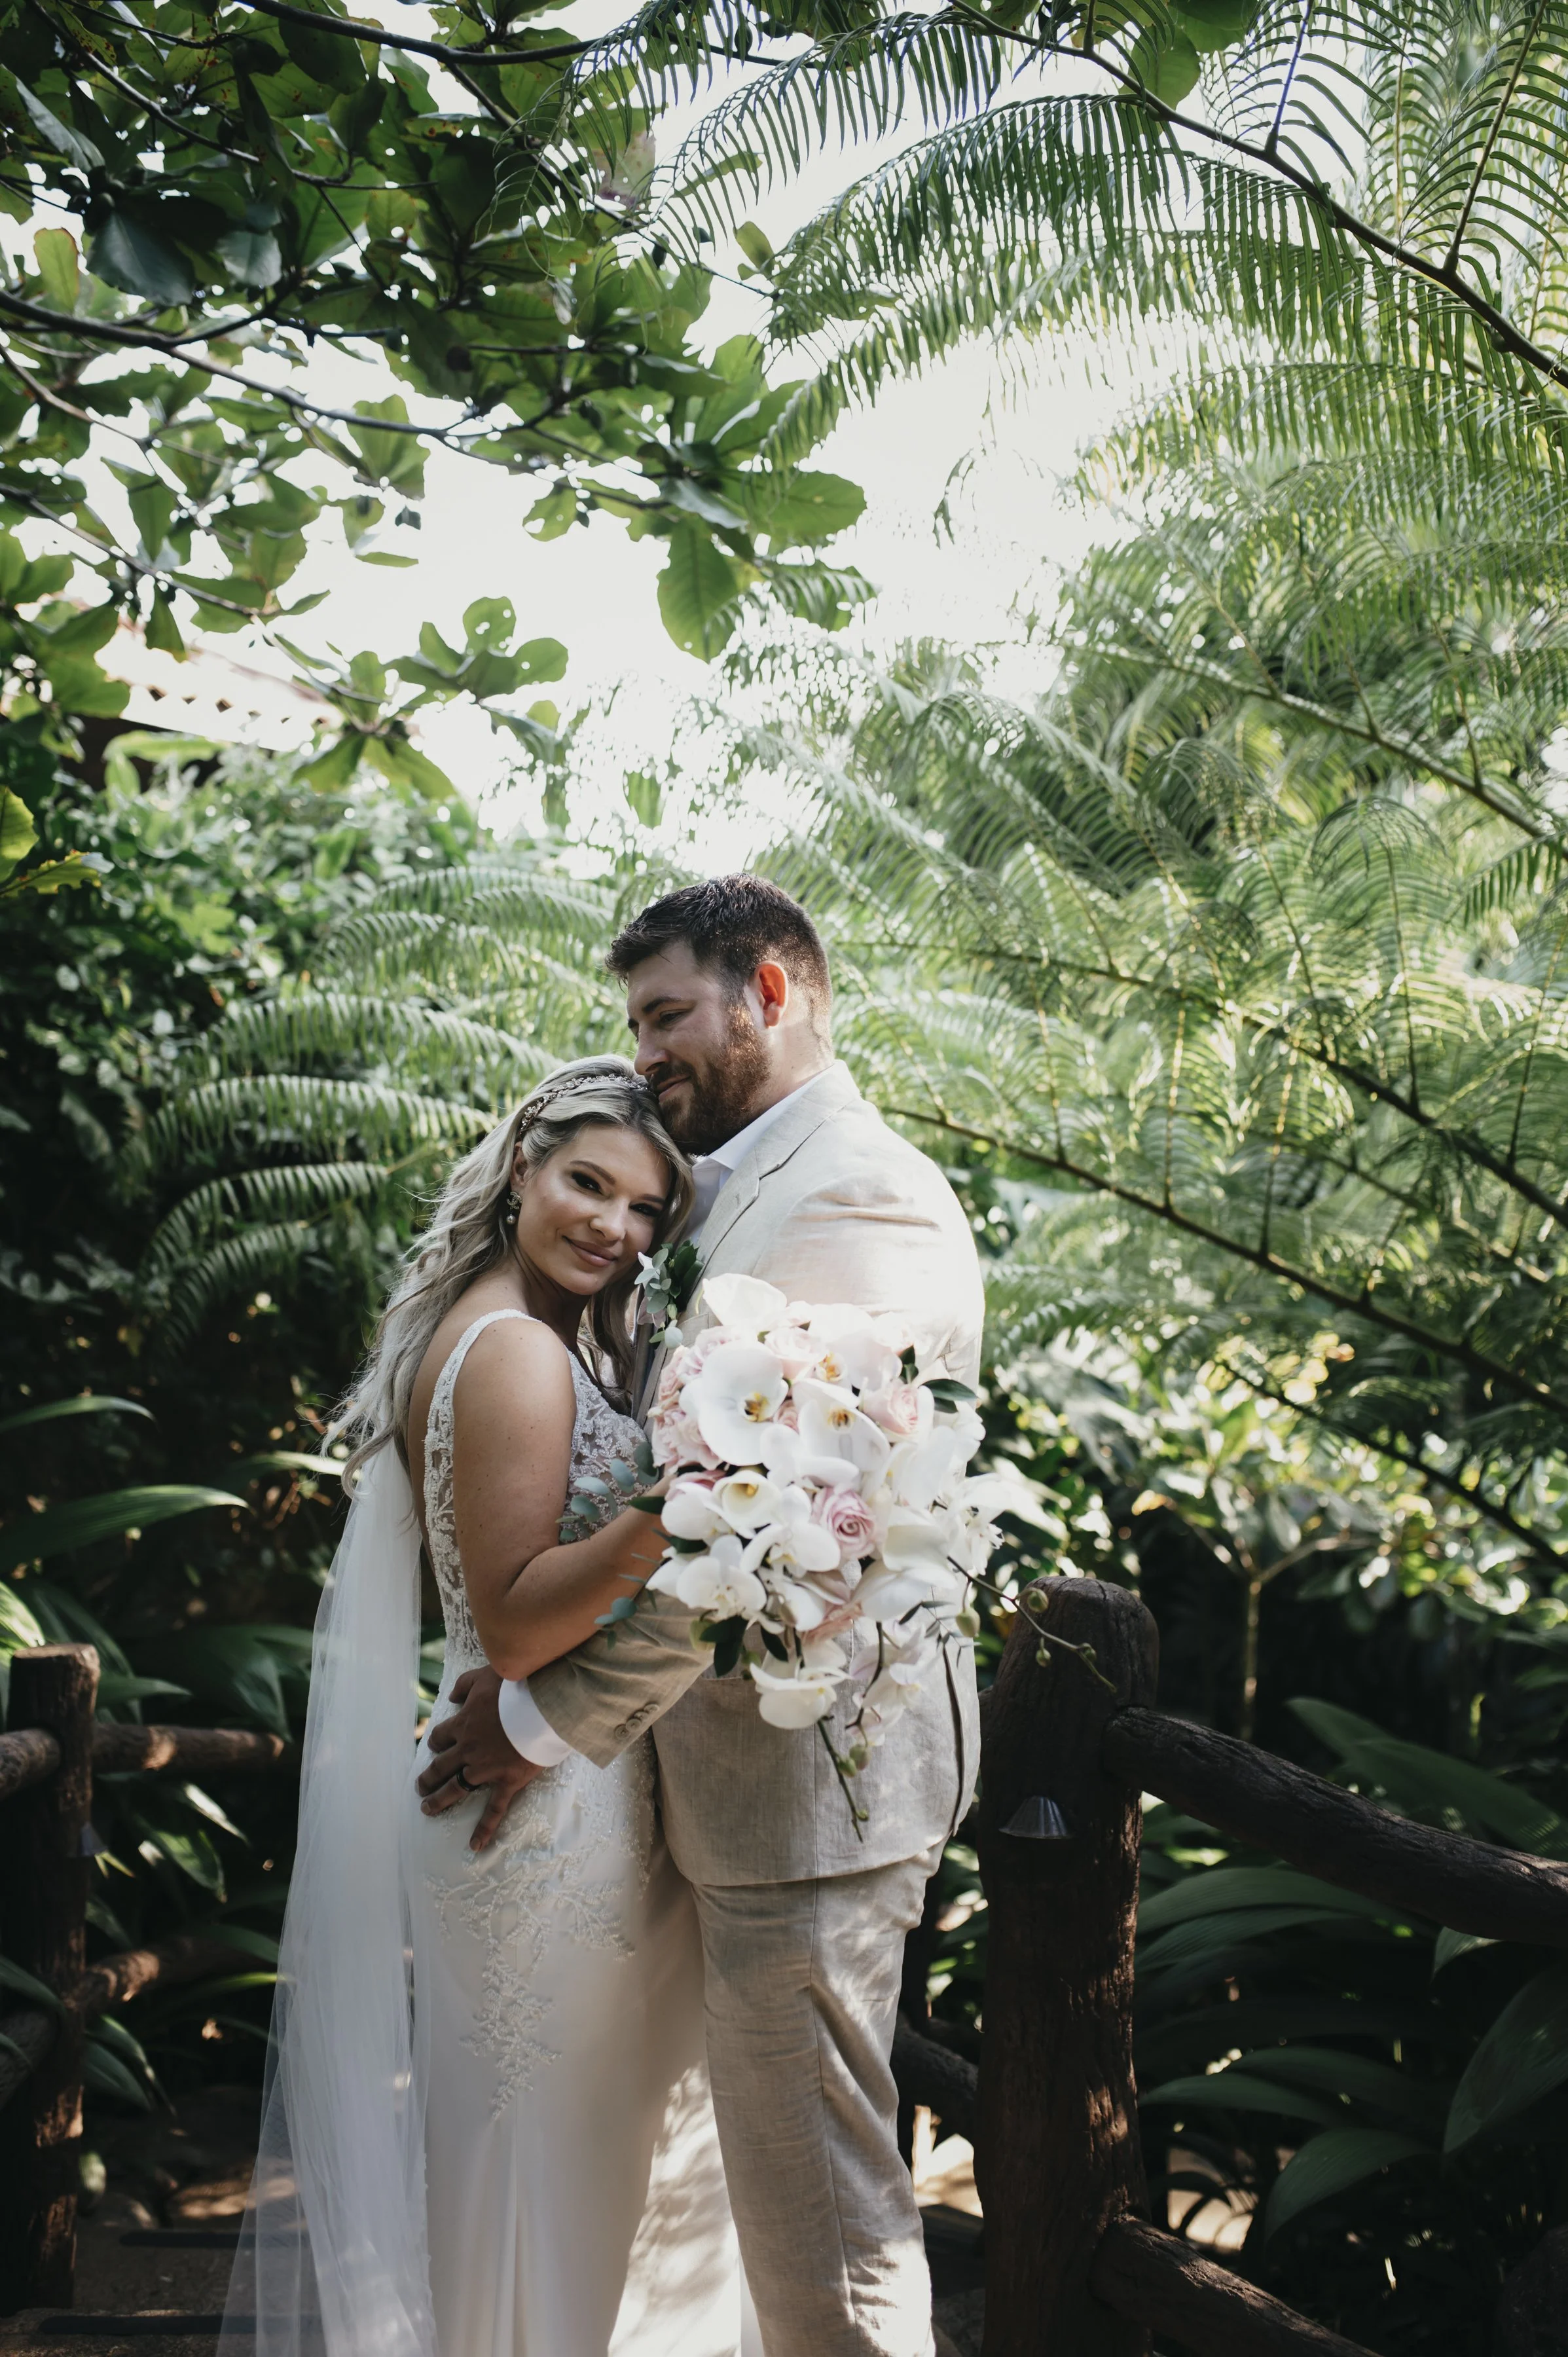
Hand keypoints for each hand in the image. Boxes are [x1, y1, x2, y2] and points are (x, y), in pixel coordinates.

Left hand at [418, 1666, 544, 1850]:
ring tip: (427, 1808)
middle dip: (428, 1777)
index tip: (436, 1745)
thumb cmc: (515, 1687)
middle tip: (420, 1786)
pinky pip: (493, 1810)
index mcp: (463, 1725)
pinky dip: (484, 1829)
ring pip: (456, 1789)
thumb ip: (464, 1686)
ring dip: (439, 1800)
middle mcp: (468, 1750)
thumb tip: (453, 1699)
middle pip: (440, 1766)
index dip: (436, 1741)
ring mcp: (486, 1769)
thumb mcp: (483, 1676)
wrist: (541, 1706)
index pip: (440, 1737)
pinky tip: (474, 1845)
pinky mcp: (507, 1781)